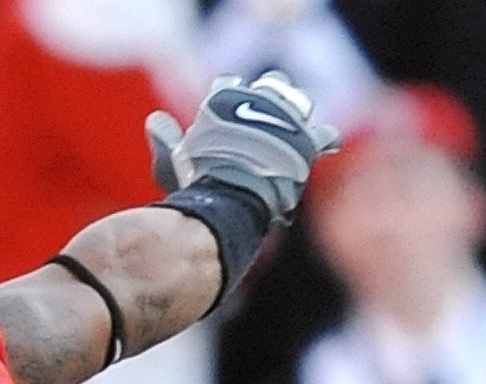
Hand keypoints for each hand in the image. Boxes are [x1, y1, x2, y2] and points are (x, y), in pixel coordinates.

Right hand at [145, 72, 338, 229]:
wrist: (231, 198)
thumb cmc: (197, 183)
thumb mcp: (172, 162)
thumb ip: (167, 141)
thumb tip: (156, 120)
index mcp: (223, 100)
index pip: (229, 86)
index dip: (230, 94)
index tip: (231, 104)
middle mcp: (257, 101)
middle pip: (271, 84)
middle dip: (270, 94)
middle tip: (269, 113)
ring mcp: (285, 119)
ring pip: (298, 101)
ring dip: (296, 110)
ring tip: (296, 125)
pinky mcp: (305, 141)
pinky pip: (323, 135)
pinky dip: (325, 138)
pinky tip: (328, 143)